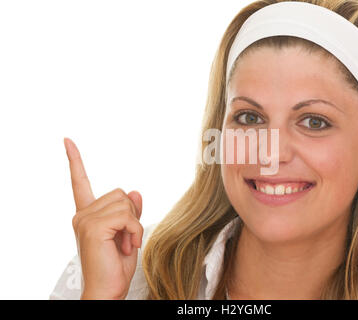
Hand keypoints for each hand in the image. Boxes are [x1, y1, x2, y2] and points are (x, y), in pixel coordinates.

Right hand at [64, 137, 143, 299]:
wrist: (107, 291)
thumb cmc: (116, 267)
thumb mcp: (128, 234)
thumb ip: (130, 213)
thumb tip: (136, 191)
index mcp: (88, 215)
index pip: (80, 183)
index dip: (75, 161)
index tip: (67, 141)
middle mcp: (82, 215)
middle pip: (121, 193)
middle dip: (131, 215)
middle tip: (125, 239)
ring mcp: (85, 220)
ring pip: (126, 202)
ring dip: (134, 224)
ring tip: (125, 245)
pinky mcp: (93, 226)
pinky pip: (128, 215)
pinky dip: (135, 231)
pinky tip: (127, 247)